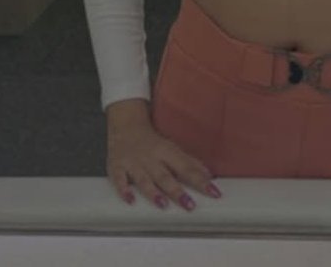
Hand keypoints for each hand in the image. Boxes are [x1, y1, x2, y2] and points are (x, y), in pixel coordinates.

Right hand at [106, 116, 221, 209]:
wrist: (126, 125)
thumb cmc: (152, 142)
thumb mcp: (172, 149)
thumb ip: (189, 163)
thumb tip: (208, 175)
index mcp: (167, 152)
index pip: (187, 168)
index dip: (201, 181)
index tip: (213, 192)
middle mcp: (151, 158)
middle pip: (165, 176)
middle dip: (177, 191)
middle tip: (189, 205)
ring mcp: (133, 163)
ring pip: (144, 179)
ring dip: (153, 192)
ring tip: (163, 204)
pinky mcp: (117, 167)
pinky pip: (119, 179)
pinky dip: (124, 189)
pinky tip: (130, 200)